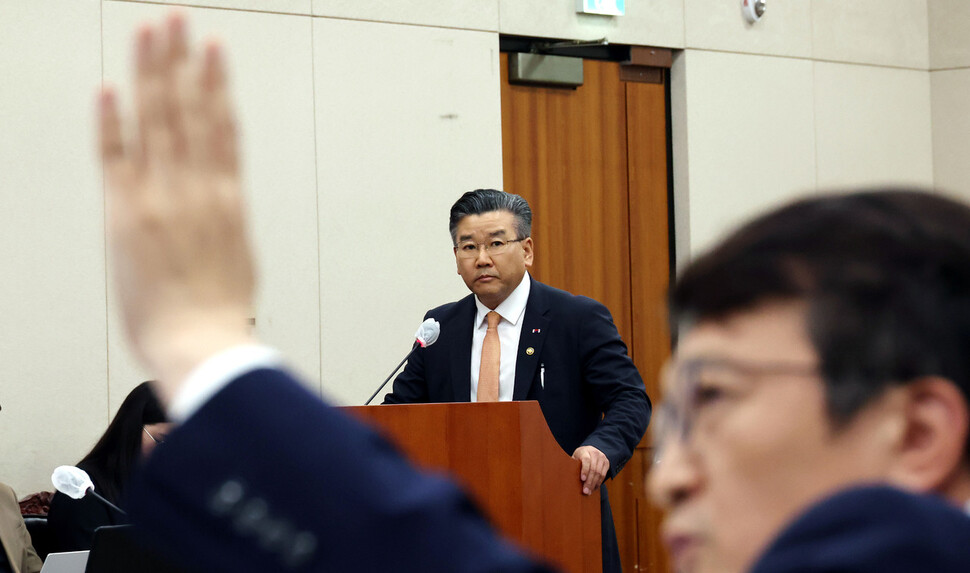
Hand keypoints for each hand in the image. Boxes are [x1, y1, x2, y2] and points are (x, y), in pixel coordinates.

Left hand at [100, 13, 254, 404]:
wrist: (203, 346)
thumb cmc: (221, 314)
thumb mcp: (238, 258)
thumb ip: (224, 221)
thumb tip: (219, 204)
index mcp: (228, 199)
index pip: (221, 126)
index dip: (215, 83)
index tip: (212, 50)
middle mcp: (198, 188)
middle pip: (189, 110)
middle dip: (181, 61)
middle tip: (177, 20)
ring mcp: (163, 197)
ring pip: (158, 122)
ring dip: (152, 73)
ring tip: (152, 33)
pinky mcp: (128, 216)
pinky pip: (117, 159)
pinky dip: (112, 124)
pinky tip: (110, 89)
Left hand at [571, 445, 609, 495]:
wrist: (590, 450)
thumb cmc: (579, 457)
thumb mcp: (574, 457)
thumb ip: (572, 465)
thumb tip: (566, 476)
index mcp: (585, 451)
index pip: (586, 460)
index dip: (585, 470)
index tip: (582, 479)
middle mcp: (595, 453)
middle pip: (594, 469)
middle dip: (589, 482)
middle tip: (585, 491)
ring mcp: (602, 457)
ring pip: (599, 473)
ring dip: (594, 484)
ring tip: (589, 492)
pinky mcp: (607, 462)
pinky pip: (604, 475)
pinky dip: (598, 483)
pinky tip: (594, 488)